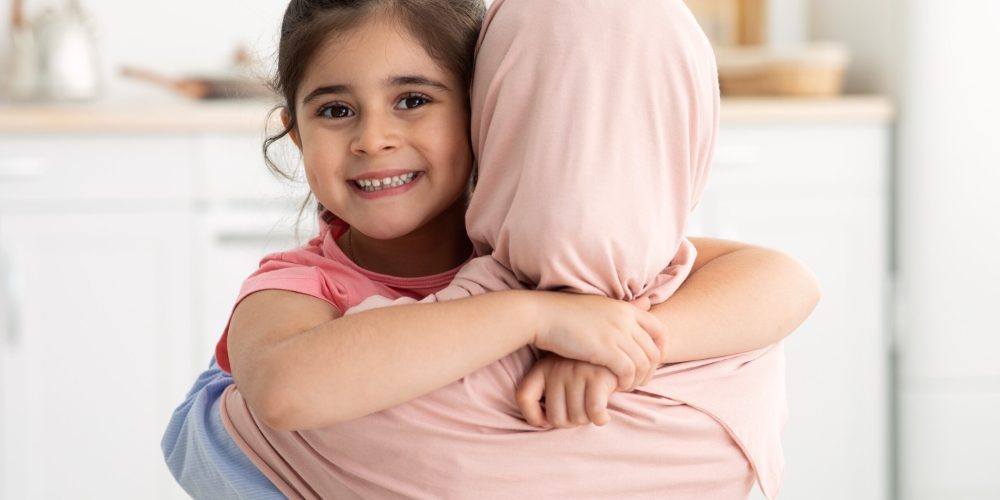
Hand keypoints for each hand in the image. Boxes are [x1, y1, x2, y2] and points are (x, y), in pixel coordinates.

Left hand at [517, 353, 618, 427]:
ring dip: (587, 420)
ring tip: (593, 406)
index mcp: (543, 368)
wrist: (616, 356)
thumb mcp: (559, 380)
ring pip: (576, 418)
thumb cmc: (585, 375)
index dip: (535, 417)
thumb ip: (542, 398)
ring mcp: (577, 372)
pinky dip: (600, 419)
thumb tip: (543, 423)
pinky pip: (594, 412)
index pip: (524, 397)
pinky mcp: (598, 377)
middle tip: (581, 411)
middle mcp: (557, 369)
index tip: (548, 418)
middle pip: (555, 418)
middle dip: (571, 422)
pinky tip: (604, 415)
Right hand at [531, 292, 665, 390]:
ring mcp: (616, 333)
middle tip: (638, 382)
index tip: (650, 364)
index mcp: (625, 308)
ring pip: (643, 363)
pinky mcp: (605, 349)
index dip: (660, 350)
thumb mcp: (600, 306)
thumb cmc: (567, 313)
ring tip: (625, 386)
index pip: (660, 330)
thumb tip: (647, 303)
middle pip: (654, 350)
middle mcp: (625, 319)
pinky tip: (615, 387)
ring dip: (638, 379)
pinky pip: (628, 370)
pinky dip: (626, 382)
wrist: (543, 315)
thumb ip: (623, 310)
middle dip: (650, 371)